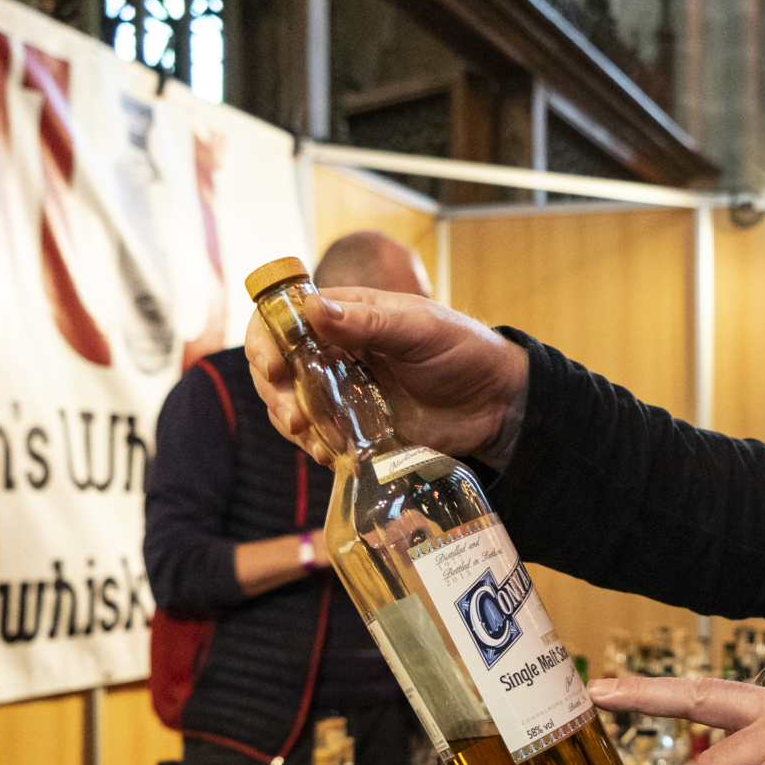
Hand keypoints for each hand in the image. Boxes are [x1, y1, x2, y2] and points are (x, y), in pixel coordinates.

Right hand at [245, 287, 531, 468]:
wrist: (497, 403)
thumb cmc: (464, 351)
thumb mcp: (421, 329)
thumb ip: (370, 322)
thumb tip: (313, 309)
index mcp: (346, 317)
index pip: (283, 319)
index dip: (267, 341)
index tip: (275, 368)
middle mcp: (335, 353)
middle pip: (277, 369)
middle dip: (277, 394)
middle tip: (297, 418)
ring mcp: (342, 393)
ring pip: (292, 406)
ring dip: (293, 424)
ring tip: (318, 441)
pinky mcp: (355, 428)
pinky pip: (319, 438)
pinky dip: (317, 447)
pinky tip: (333, 455)